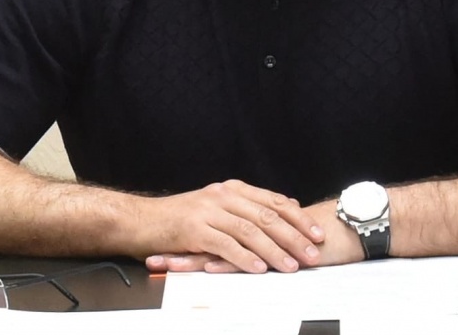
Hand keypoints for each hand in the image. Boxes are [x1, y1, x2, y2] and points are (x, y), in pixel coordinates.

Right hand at [135, 180, 324, 272]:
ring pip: (250, 231)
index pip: (274, 202)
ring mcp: (208, 211)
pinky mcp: (194, 229)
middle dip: (294, 237)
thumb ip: (246, 210)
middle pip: (267, 216)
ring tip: (291, 265)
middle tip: (312, 253)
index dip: (298, 218)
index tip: (317, 233)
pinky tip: (258, 268)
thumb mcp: (215, 208)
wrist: (140, 220)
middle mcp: (223, 196)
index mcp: (232, 190)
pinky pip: (225, 244)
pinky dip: (244, 257)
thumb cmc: (178, 219)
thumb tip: (282, 213)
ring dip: (274, 250)